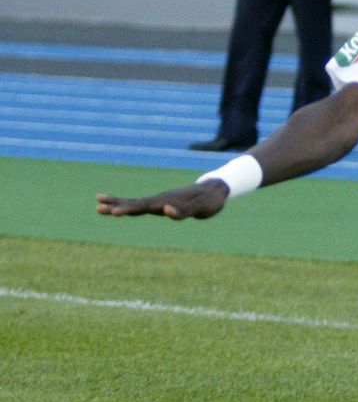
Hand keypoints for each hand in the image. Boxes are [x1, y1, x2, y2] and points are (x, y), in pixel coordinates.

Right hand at [97, 180, 228, 219]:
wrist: (215, 190)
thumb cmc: (209, 201)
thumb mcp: (200, 208)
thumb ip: (182, 210)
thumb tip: (165, 210)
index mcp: (167, 201)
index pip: (144, 206)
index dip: (129, 209)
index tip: (114, 211)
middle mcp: (161, 200)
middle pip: (135, 204)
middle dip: (116, 206)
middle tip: (97, 207)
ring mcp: (160, 201)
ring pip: (136, 204)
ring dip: (118, 205)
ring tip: (98, 206)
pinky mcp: (163, 204)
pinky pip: (143, 206)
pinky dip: (130, 207)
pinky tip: (119, 208)